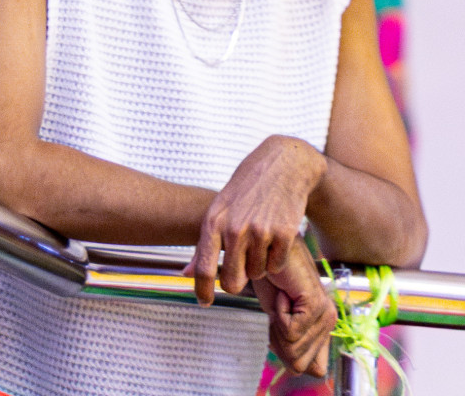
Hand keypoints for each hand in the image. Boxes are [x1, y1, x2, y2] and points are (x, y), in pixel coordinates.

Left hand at [186, 135, 326, 303]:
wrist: (281, 166)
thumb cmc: (245, 190)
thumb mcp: (219, 209)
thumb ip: (204, 243)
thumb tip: (185, 273)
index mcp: (213, 223)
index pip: (204, 268)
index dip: (202, 290)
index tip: (203, 303)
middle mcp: (234, 229)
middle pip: (233, 281)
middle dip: (236, 283)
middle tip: (241, 274)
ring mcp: (260, 232)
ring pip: (257, 274)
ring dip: (258, 266)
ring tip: (258, 243)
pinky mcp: (284, 234)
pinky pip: (276, 265)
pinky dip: (275, 259)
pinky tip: (273, 240)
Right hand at [252, 241, 336, 377]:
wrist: (262, 250)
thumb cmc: (267, 277)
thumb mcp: (275, 316)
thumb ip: (288, 342)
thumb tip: (298, 371)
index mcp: (321, 325)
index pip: (314, 368)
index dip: (287, 353)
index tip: (276, 329)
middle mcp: (329, 321)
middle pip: (301, 363)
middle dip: (279, 340)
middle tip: (276, 310)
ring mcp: (325, 313)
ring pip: (295, 348)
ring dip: (276, 325)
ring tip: (279, 298)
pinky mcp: (315, 304)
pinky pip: (291, 330)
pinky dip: (277, 314)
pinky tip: (282, 293)